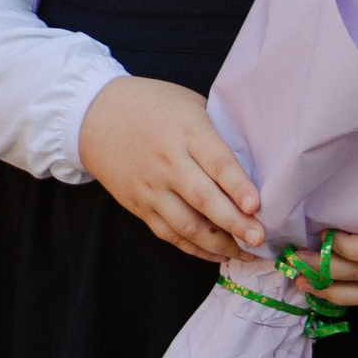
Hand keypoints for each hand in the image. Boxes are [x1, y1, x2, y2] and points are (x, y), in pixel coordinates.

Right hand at [77, 78, 264, 265]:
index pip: (216, 162)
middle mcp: (168, 162)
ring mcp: (151, 188)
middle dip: (234, 223)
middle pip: (204, 199)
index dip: (238, 186)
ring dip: (218, 244)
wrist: (97, 115)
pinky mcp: (139, 206)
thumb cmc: (154, 105)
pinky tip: (218, 253)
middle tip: (259, 239)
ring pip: (186, 225)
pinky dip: (195, 249)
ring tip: (246, 253)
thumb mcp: (190, 104)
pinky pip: (170, 234)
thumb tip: (254, 165)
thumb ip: (217, 133)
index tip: (256, 206)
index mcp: (186, 131)